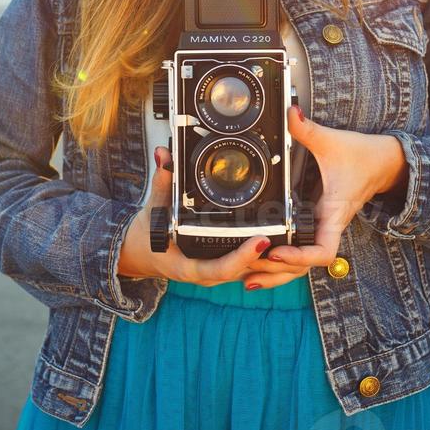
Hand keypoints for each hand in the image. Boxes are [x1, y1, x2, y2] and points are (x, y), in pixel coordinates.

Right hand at [117, 146, 277, 286]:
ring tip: (290, 236)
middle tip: (288, 233)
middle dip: (266, 255)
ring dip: (267, 258)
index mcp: (189, 265)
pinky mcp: (220, 269)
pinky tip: (276, 241)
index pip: (222, 267)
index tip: (263, 240)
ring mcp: (214, 274)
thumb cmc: (145, 236)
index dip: (244, 256)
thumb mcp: (153, 207)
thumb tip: (163, 155)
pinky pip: (243, 267)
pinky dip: (258, 256)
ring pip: (247, 271)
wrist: (138, 255)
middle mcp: (205, 274)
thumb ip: (162, 181)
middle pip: (243, 270)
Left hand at [239, 105, 409, 289]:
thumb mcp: (332, 141)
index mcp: (334, 213)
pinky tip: (262, 263)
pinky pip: (302, 251)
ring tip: (248, 278)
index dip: (299, 257)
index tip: (276, 251)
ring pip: (303, 265)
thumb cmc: (363, 155)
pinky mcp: (318, 224)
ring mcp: (323, 228)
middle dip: (278, 273)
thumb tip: (290, 111)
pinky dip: (285, 263)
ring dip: (278, 275)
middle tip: (246, 272)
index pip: (322, 251)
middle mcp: (328, 227)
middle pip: (305, 267)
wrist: (384, 161)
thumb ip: (308, 128)